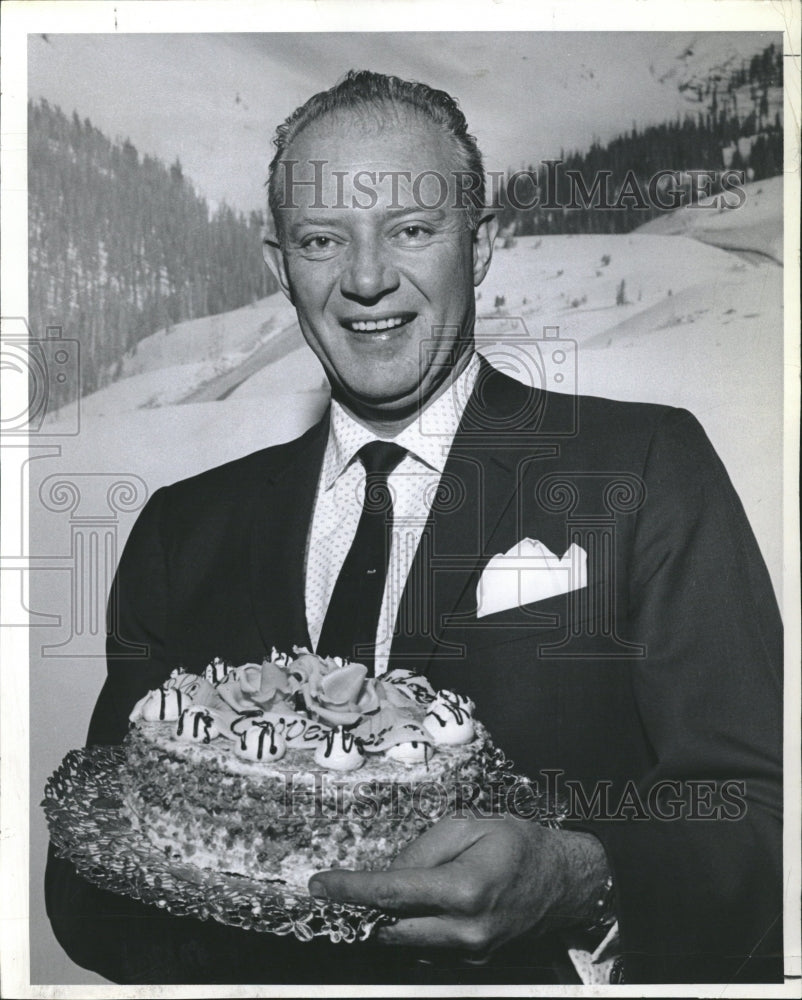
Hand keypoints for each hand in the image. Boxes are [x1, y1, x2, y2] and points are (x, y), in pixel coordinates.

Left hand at [308, 814, 609, 954]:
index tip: (319, 885)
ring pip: (406, 944)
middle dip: (360, 910)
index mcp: (465, 889)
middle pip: (391, 928)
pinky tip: (411, 908)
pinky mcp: (476, 960)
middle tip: (337, 890)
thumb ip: (424, 848)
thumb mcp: (471, 825)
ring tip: (375, 895)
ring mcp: (472, 951)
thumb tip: (389, 871)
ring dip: (384, 922)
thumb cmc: (520, 844)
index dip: (350, 889)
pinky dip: (411, 930)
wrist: (568, 882)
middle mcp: (466, 930)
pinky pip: (428, 950)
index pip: (392, 893)